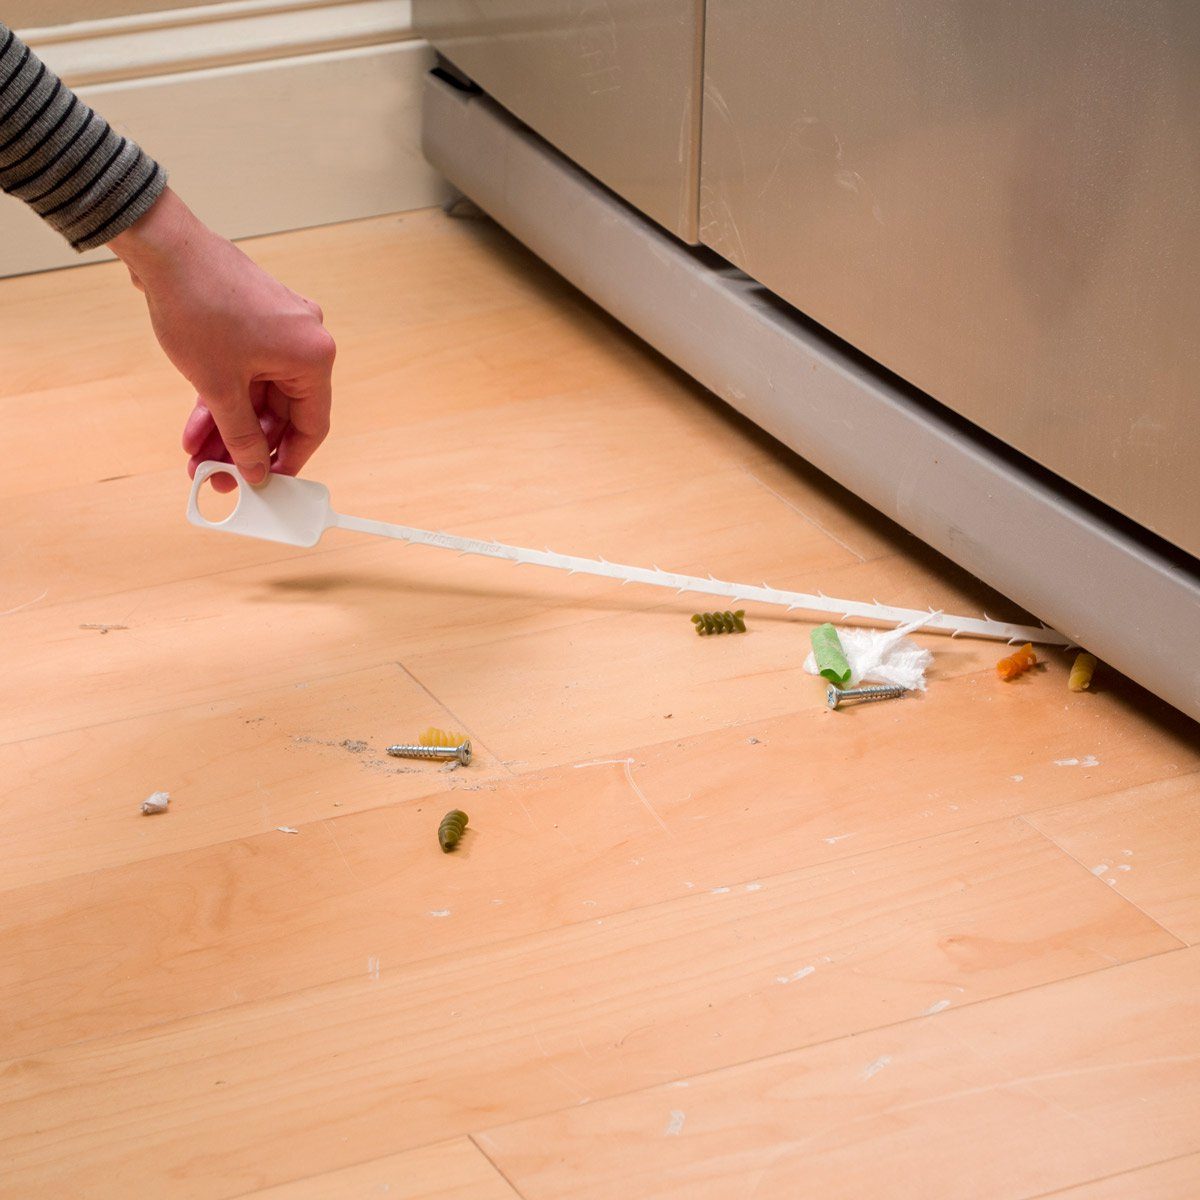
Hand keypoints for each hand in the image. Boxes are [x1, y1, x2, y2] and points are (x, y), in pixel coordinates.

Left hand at [110, 188, 334, 491]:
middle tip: (222, 475)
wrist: (163, 247)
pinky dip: (224, 398)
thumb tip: (256, 469)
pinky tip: (196, 426)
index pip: (312, 425)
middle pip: (282, 412)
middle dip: (247, 446)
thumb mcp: (219, 387)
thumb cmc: (198, 305)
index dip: (289, 460)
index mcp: (312, 356)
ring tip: (199, 456)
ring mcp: (280, 329)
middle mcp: (305, 341)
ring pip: (259, 395)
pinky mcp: (255, 321)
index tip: (267, 483)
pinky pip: (247, 373)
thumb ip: (241, 436)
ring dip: (229, 427)